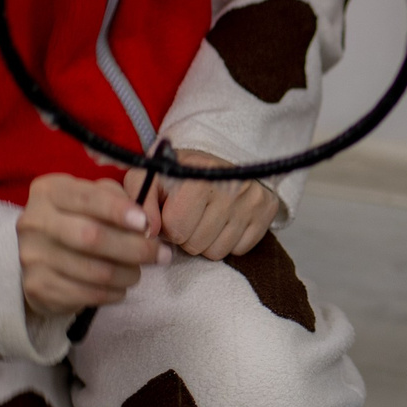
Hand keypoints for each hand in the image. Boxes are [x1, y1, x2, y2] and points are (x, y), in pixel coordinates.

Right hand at [19, 172, 168, 314]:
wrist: (38, 256)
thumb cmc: (76, 219)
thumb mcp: (92, 198)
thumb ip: (117, 199)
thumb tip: (146, 222)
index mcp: (49, 191)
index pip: (87, 198)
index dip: (118, 210)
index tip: (145, 223)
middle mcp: (34, 222)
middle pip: (92, 237)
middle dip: (135, 248)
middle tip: (160, 255)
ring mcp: (32, 256)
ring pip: (95, 271)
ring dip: (128, 274)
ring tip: (138, 272)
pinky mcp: (37, 287)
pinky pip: (88, 294)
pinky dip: (113, 293)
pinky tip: (120, 287)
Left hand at [147, 147, 278, 260]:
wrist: (219, 154)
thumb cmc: (181, 171)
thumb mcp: (152, 177)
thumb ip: (140, 201)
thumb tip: (149, 232)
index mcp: (198, 179)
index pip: (175, 230)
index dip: (167, 225)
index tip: (172, 210)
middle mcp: (229, 190)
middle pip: (195, 245)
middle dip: (186, 235)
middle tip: (189, 214)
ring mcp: (251, 203)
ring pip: (216, 253)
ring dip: (206, 241)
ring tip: (206, 217)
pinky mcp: (266, 213)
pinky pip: (239, 251)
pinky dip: (228, 240)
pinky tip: (224, 221)